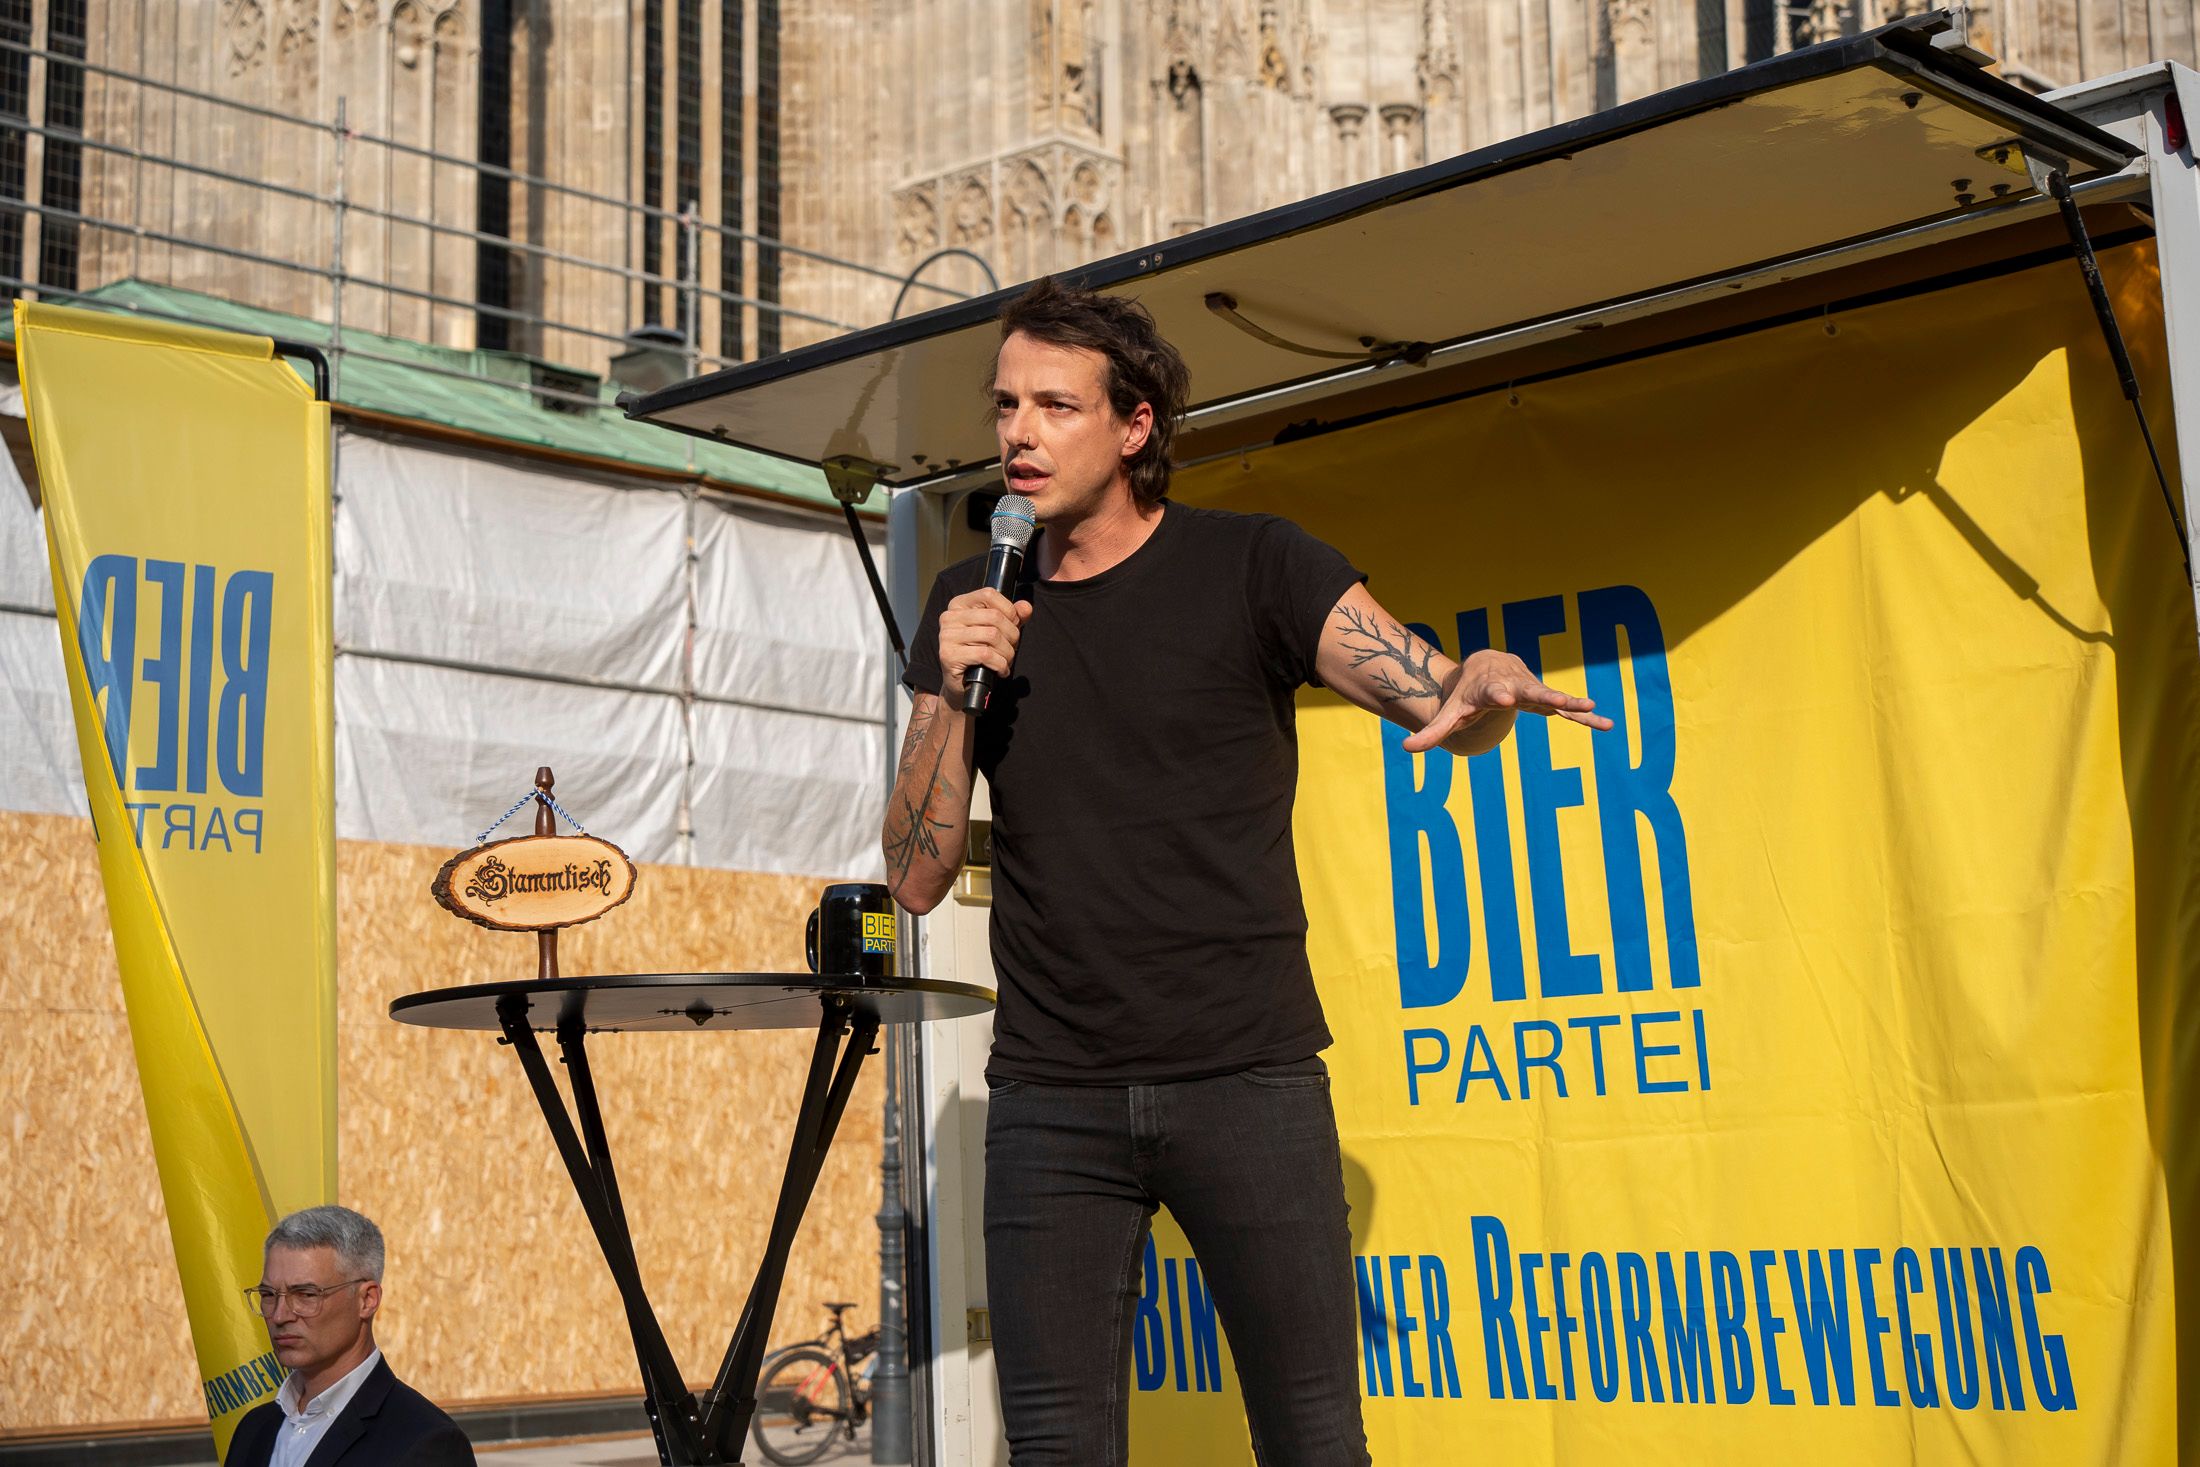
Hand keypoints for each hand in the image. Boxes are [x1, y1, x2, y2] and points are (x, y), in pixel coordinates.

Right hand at [938, 588, 1032, 699]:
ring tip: (1006, 660)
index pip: (989, 594)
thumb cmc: (980, 654)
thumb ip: (1013, 617)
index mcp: (959, 605)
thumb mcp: (999, 631)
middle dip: (1012, 635)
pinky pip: (985, 654)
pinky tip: (1000, 670)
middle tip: (1012, 648)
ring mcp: (947, 636)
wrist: (962, 685)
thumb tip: (1026, 607)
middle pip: (994, 616)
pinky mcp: (948, 655)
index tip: (1013, 625)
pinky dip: (1000, 664)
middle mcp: (949, 617)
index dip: (1009, 610)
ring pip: (992, 635)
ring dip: (1007, 652)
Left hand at [1401, 648, 1614, 752]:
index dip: (1499, 693)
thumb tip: (1405, 749)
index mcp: (1490, 689)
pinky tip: (1606, 725)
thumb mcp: (1450, 713)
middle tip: (1554, 701)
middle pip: (1528, 690)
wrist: (1486, 666)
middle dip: (1540, 695)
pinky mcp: (1545, 700)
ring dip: (1570, 703)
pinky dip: (1584, 717)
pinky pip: (1567, 710)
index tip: (1506, 696)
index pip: (1493, 691)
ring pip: (1552, 696)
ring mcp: (1533, 692)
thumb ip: (1431, 732)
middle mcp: (1514, 686)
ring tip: (1591, 708)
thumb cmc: (1468, 694)